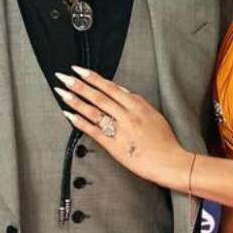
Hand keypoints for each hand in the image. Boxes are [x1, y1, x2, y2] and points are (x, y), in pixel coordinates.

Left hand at [54, 68, 185, 188]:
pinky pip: (93, 131)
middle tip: (64, 77)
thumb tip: (121, 92)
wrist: (170, 162)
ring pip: (93, 110)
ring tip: (62, 92)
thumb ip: (137, 103)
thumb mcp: (154, 115)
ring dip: (75, 100)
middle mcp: (127, 114)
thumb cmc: (165, 142)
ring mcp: (119, 129)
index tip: (80, 70)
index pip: (110, 87)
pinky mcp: (114, 145)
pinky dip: (80, 122)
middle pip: (98, 95)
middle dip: (79, 84)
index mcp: (137, 105)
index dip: (93, 77)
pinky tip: (69, 115)